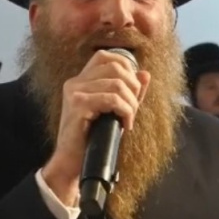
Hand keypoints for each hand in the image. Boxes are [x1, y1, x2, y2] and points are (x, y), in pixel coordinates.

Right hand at [40, 50, 150, 205]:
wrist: (72, 162)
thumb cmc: (93, 137)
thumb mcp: (115, 111)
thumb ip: (129, 92)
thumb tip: (145, 74)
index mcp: (81, 80)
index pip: (105, 56)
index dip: (126, 65)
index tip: (134, 88)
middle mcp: (75, 82)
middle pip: (115, 67)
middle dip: (133, 86)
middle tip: (134, 108)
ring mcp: (75, 92)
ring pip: (117, 84)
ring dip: (131, 103)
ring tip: (130, 119)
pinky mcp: (78, 105)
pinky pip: (112, 100)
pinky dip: (125, 112)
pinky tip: (125, 125)